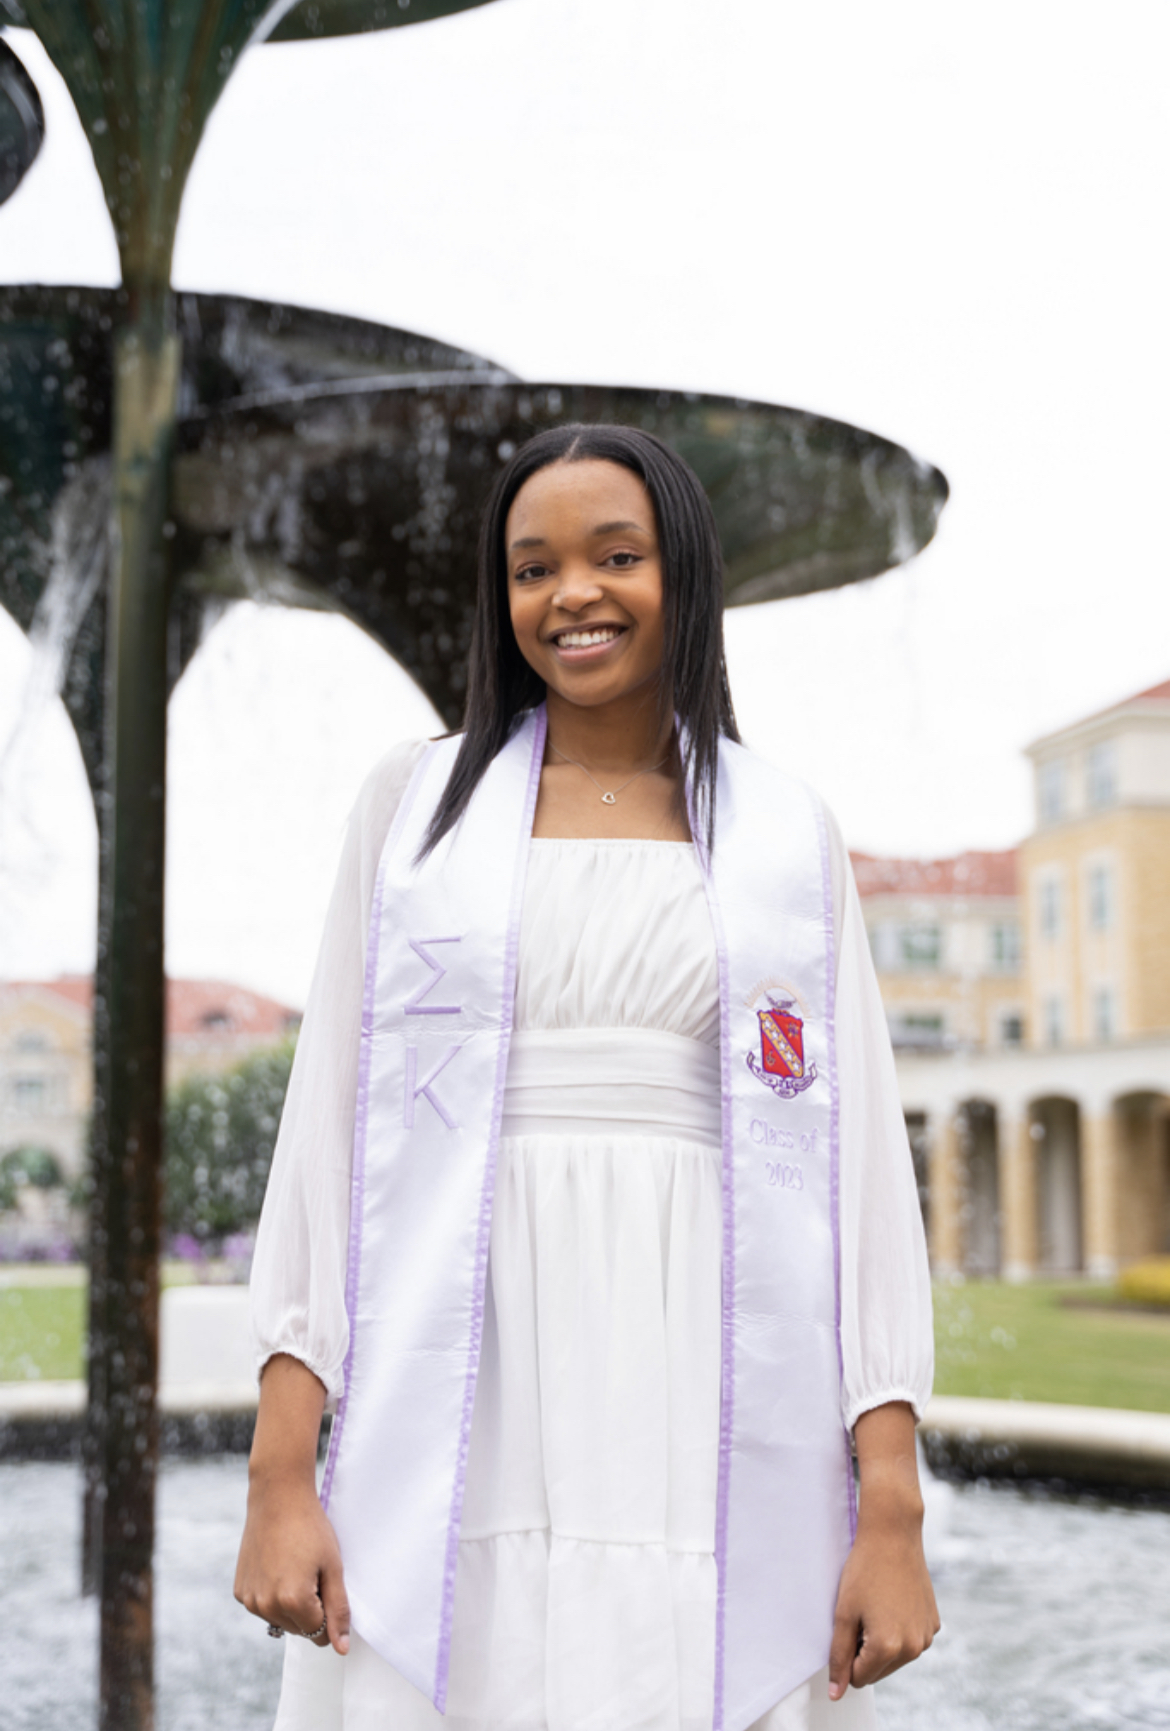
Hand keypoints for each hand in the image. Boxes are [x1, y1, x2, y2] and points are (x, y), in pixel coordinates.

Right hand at [233, 1353, 350, 1656]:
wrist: (277, 1496)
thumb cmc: (311, 1528)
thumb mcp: (333, 1567)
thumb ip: (339, 1610)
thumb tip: (342, 1648)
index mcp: (293, 1601)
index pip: (320, 1634)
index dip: (329, 1610)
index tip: (326, 1581)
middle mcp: (267, 1606)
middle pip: (300, 1630)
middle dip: (311, 1609)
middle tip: (311, 1570)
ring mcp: (250, 1600)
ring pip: (281, 1621)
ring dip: (292, 1605)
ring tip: (295, 1566)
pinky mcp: (240, 1592)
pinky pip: (264, 1607)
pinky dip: (274, 1596)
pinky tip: (278, 1567)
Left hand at [828, 1403, 939, 1698]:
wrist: (893, 1534)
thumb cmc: (864, 1570)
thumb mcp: (844, 1613)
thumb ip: (839, 1656)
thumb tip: (836, 1693)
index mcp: (888, 1647)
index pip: (858, 1678)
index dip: (847, 1655)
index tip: (848, 1625)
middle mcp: (914, 1648)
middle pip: (878, 1671)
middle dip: (865, 1651)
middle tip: (862, 1613)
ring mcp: (927, 1636)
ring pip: (895, 1658)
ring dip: (882, 1642)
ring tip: (877, 1605)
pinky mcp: (934, 1623)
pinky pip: (911, 1640)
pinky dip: (899, 1630)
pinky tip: (893, 1601)